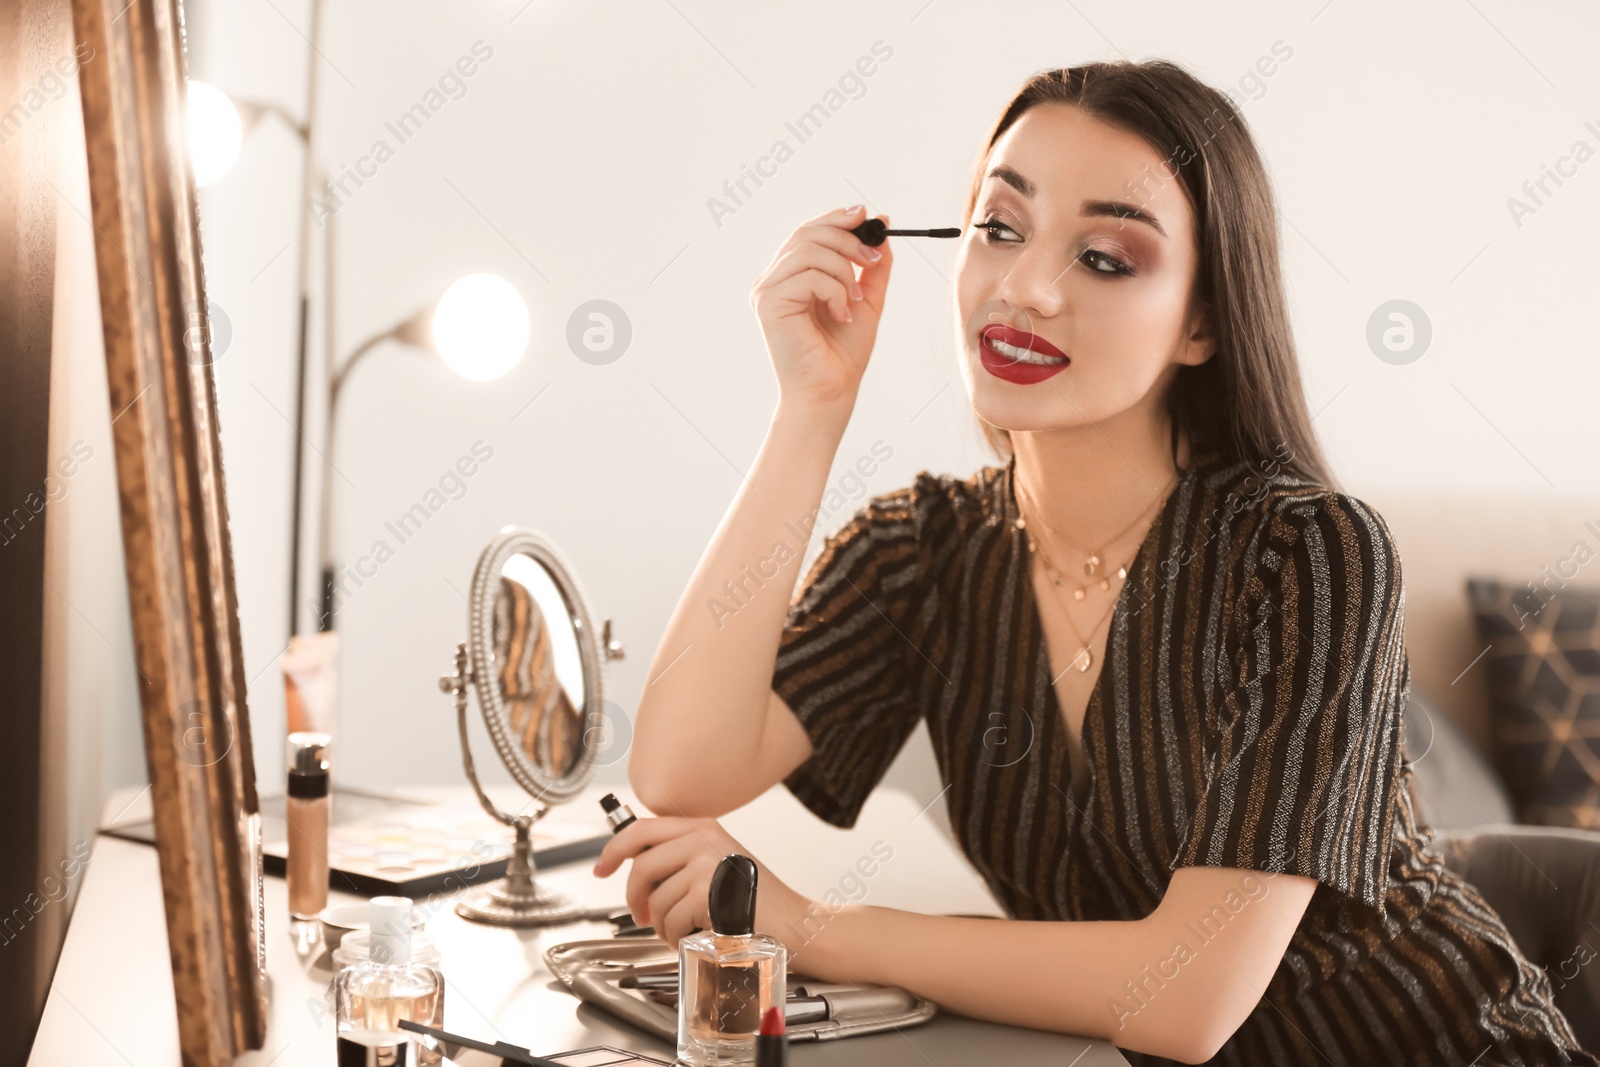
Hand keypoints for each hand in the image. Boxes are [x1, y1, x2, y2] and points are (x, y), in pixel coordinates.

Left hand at [592, 815, 815, 952]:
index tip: (601, 868)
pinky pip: (670, 920)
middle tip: (640, 916)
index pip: (641, 828)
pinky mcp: (707, 891)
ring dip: (661, 925)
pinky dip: (676, 937)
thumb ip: (683, 856)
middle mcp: (703, 837)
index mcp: (703, 825)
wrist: (796, 923)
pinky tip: (694, 936)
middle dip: (634, 898)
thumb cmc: (758, 900)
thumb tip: (634, 864)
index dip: (613, 850)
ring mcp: (706, 862)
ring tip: (682, 931)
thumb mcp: (718, 863)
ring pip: (655, 899)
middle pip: (640, 866)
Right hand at [749, 204, 894, 411]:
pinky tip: (841, 314)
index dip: (836, 218)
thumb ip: (872, 265)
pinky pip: (808, 276)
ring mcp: (766, 290)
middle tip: (872, 260)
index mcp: (791, 276)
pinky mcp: (767, 303)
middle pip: (807, 232)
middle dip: (847, 240)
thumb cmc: (842, 353)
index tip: (867, 216)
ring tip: (853, 300)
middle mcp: (773, 280)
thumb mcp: (865, 298)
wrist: (831, 392)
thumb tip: (881, 221)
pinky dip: (834, 291)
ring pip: (809, 251)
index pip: (808, 231)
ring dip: (843, 270)